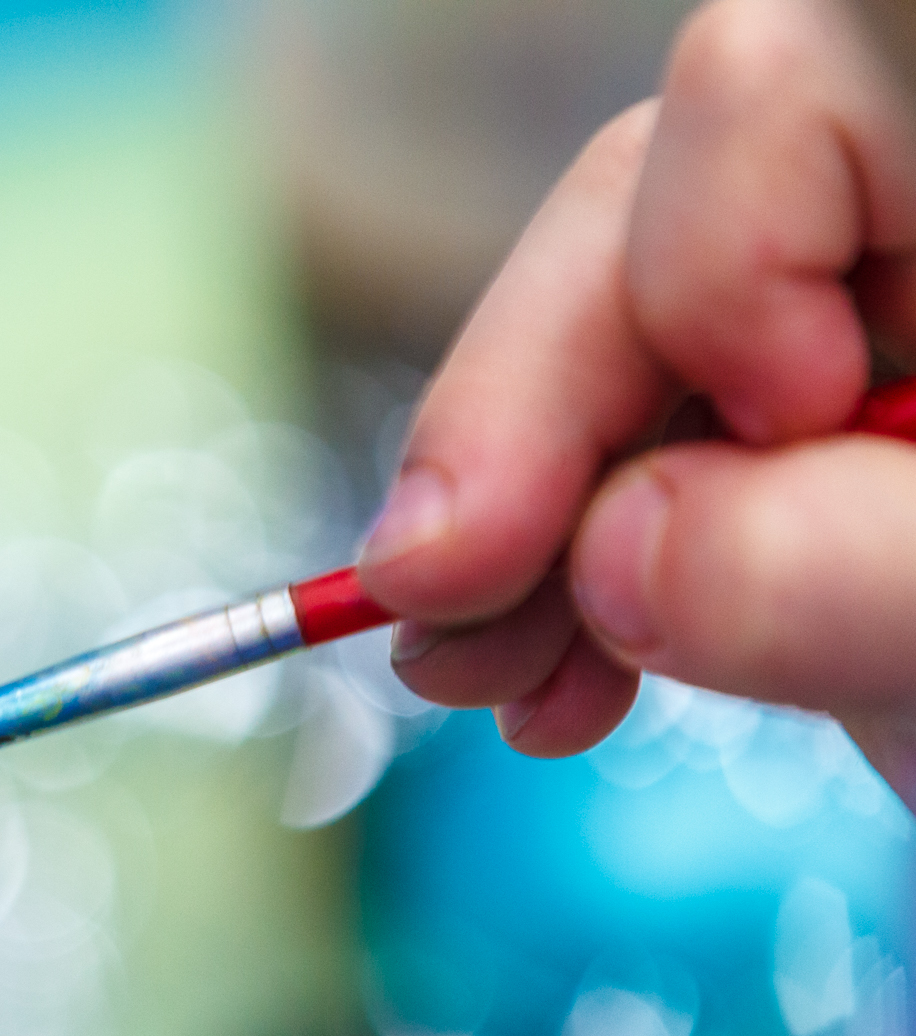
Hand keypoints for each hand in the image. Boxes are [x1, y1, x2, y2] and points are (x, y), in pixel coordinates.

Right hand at [356, 0, 915, 806]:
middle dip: (529, 422)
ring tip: (491, 683)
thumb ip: (853, 574)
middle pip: (658, 204)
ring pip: (610, 332)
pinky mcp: (807, 414)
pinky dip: (565, 568)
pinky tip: (557, 681)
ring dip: (518, 524)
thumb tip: (612, 550)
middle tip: (438, 614)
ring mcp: (867, 307)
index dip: (714, 258)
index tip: (718, 455)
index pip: (803, 82)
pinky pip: (630, 437)